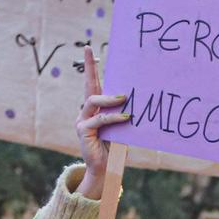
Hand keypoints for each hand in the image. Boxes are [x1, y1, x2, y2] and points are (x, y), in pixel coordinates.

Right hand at [72, 47, 130, 199]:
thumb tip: (136, 98)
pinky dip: (113, 118)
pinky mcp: (83, 131)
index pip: (93, 84)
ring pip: (93, 101)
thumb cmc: (115, 147)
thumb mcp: (121, 126)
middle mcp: (86, 112)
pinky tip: (125, 117)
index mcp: (95, 109)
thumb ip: (123, 112)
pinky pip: (99, 120)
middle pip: (88, 85)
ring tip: (123, 99)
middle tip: (91, 51)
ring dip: (109, 99)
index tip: (90, 49)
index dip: (92, 67)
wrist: (106, 168)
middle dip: (89, 67)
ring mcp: (82, 120)